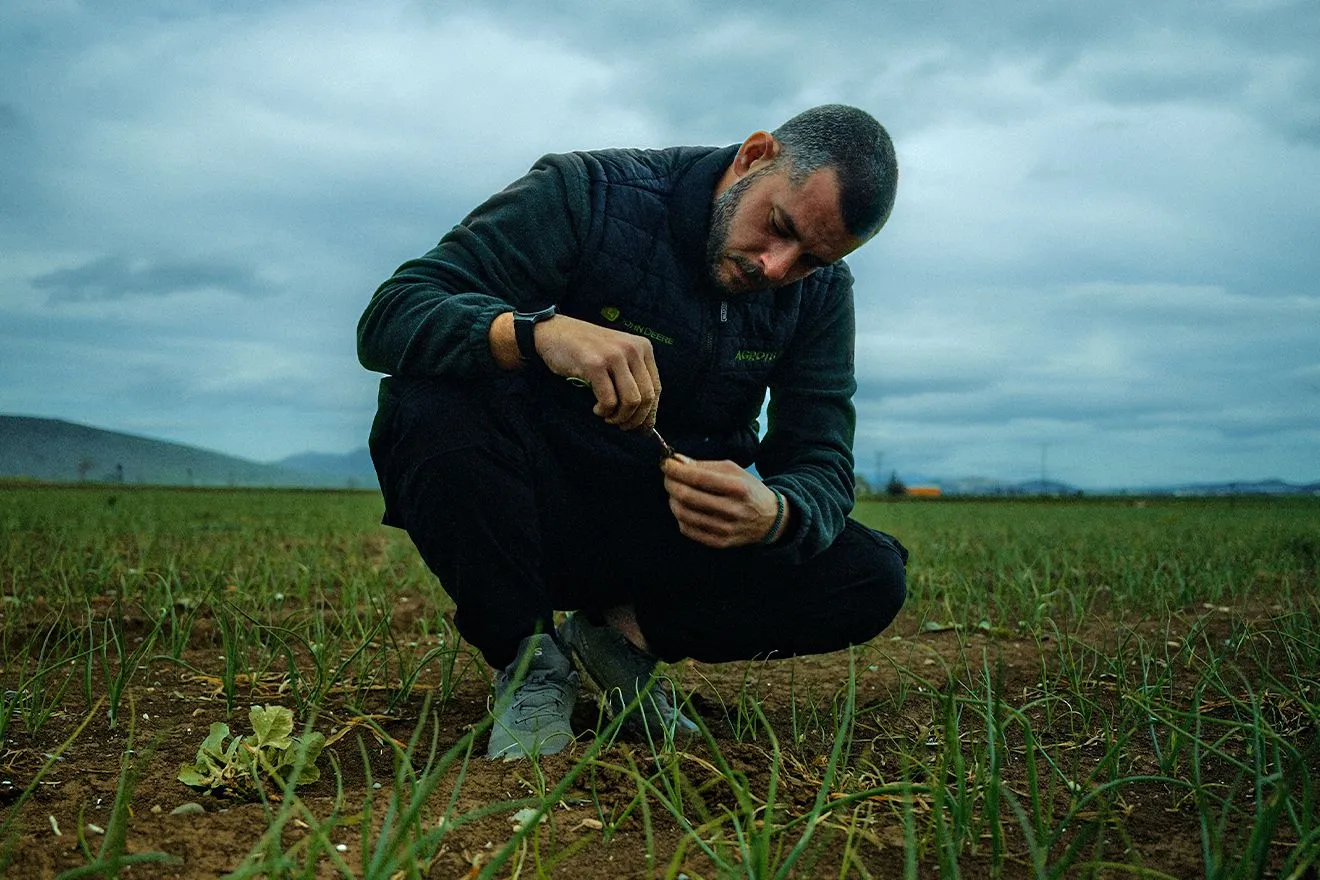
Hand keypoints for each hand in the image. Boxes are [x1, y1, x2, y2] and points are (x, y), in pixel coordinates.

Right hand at [535, 315, 660, 430]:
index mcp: (642, 346)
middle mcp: (632, 349)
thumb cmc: (586, 349)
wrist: (555, 331)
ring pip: (631, 401)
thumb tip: (647, 421)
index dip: (650, 413)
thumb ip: (633, 380)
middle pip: (646, 397)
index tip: (642, 427)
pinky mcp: (595, 364)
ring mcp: (614, 356)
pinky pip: (609, 400)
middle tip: (622, 426)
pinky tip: (597, 408)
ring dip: (619, 417)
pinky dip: (604, 411)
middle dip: (635, 419)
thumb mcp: (617, 356)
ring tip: (607, 416)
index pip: (656, 388)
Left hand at [661, 456, 786, 547]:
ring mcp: (725, 528)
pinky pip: (688, 530)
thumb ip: (705, 466)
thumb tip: (677, 461)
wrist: (769, 518)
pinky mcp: (719, 542)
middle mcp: (731, 509)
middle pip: (687, 496)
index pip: (698, 478)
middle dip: (671, 484)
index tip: (666, 464)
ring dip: (672, 500)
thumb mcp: (733, 470)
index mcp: (737, 487)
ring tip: (674, 492)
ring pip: (684, 514)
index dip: (676, 470)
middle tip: (667, 477)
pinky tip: (683, 508)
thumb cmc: (748, 489)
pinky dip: (679, 516)